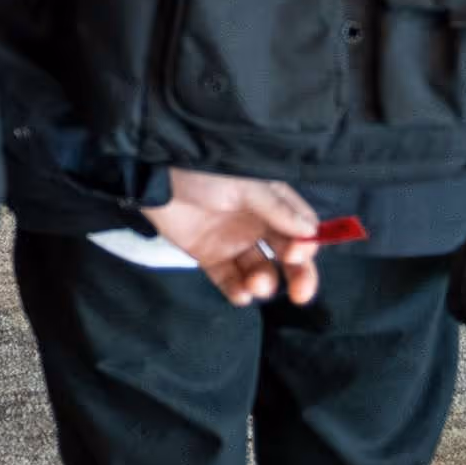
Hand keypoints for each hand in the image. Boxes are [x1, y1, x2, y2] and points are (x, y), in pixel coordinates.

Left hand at [143, 170, 324, 306]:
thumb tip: (311, 232)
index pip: (300, 228)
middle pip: (287, 256)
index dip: (306, 244)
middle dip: (298, 276)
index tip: (299, 254)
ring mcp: (232, 241)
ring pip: (260, 272)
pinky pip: (229, 279)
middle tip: (302, 293)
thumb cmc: (203, 169)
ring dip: (264, 283)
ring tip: (256, 284)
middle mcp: (256, 222)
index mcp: (270, 201)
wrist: (154, 174)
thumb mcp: (245, 185)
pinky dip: (237, 291)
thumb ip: (276, 210)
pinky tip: (240, 294)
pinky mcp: (208, 256)